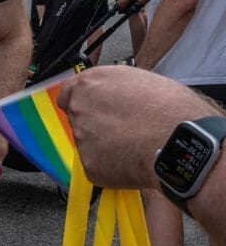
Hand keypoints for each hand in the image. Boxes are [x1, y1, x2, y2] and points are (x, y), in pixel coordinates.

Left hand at [56, 66, 220, 188]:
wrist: (178, 140)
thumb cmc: (170, 109)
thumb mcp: (139, 79)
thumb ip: (113, 86)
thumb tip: (113, 94)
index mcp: (89, 84)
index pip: (67, 93)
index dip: (80, 101)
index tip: (90, 108)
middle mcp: (79, 109)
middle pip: (78, 118)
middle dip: (95, 124)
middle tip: (123, 129)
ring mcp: (81, 137)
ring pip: (88, 143)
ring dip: (104, 145)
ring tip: (134, 144)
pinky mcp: (89, 163)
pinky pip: (97, 166)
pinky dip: (112, 166)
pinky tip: (133, 160)